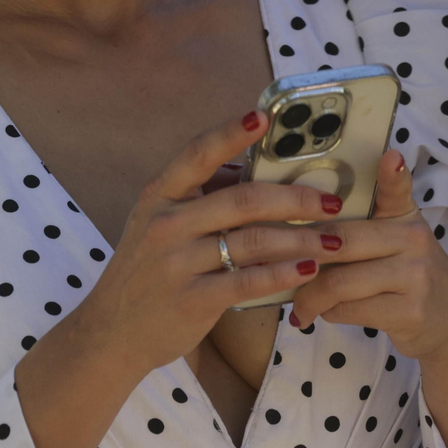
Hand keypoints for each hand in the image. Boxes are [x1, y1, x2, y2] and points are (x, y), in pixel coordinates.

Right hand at [73, 110, 341, 379]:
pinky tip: (309, 270)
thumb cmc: (147, 270)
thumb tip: (253, 167)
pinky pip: (248, 283)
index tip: (263, 116)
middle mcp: (166, 224)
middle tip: (332, 200)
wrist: (112, 331)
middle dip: (295, 199)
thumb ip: (200, 196)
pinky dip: (283, 274)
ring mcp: (177, 263)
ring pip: (253, 242)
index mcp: (159, 196)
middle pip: (243, 201)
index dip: (230, 134)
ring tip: (334, 240)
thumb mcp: (159, 223)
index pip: (198, 155)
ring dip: (301, 239)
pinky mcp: (192, 300)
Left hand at [289, 149, 447, 447]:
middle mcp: (414, 241)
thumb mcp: (398, 244)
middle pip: (342, 241)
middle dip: (302, 258)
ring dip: (310, 297)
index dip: (393, 173)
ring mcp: (415, 277)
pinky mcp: (410, 312)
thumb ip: (363, 228)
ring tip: (301, 305)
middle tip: (280, 269)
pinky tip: (322, 315)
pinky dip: (327, 314)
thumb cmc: (408, 279)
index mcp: (405, 218)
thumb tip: (302, 221)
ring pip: (339, 281)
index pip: (397, 190)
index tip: (390, 155)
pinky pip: (348, 310)